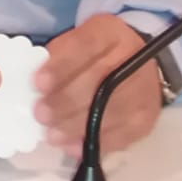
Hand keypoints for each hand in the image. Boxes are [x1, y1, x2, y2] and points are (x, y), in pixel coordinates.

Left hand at [34, 14, 161, 154]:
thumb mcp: (77, 39)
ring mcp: (144, 93)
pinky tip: (71, 147)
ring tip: (51, 134)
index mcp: (111, 33)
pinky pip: (121, 136)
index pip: (86, 46)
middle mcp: (134, 60)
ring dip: (76, 127)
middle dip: (66, 101)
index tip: (37, 83)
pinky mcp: (146, 121)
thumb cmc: (96, 53)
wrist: (137, 67)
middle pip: (100, 83)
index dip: (61, 66)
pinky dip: (93, 143)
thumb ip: (58, 55)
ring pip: (110, 113)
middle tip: (40, 114)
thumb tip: (36, 83)